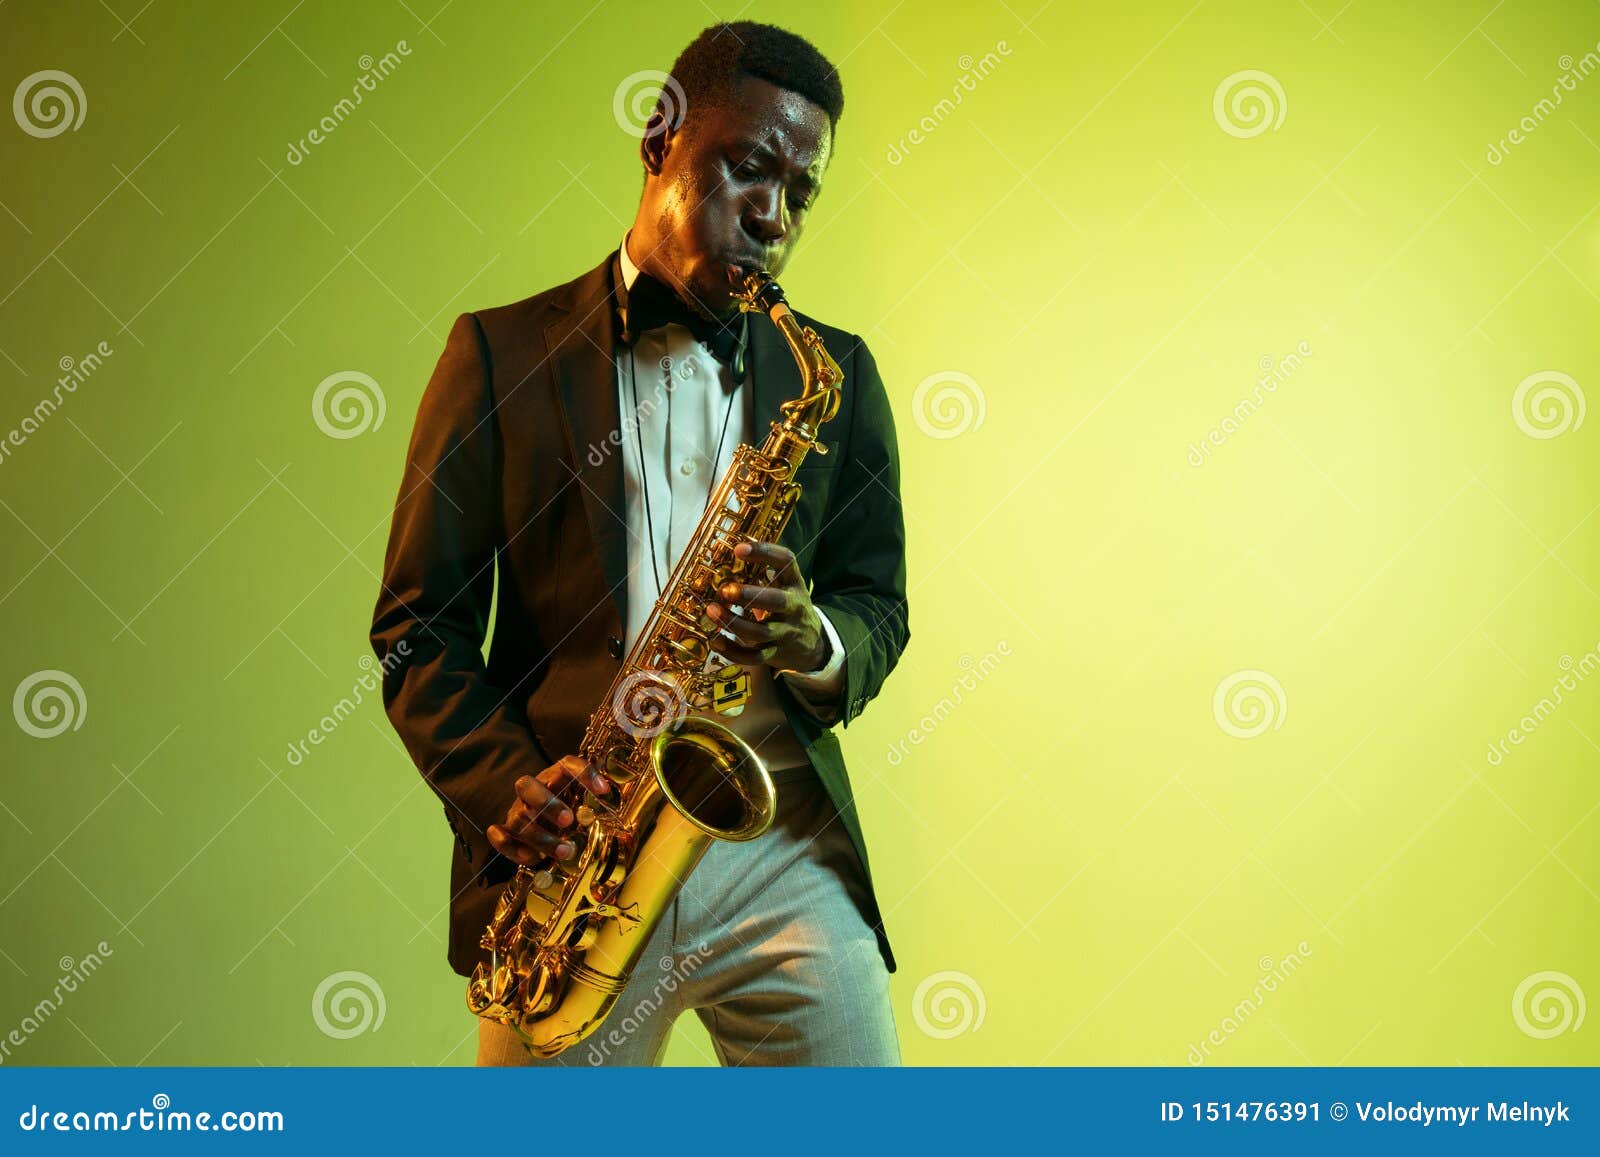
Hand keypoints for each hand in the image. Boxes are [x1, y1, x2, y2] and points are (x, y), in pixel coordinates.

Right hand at [486, 755, 610, 865]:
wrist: (541, 825)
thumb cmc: (566, 810)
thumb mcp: (581, 802)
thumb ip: (593, 798)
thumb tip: (613, 795)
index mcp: (555, 777)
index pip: (567, 764)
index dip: (584, 773)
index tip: (603, 790)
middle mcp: (533, 790)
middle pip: (527, 785)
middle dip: (547, 803)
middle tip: (568, 821)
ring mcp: (517, 810)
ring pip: (519, 818)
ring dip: (541, 836)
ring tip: (566, 851)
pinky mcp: (506, 831)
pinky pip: (498, 835)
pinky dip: (510, 845)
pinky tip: (528, 857)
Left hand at [705, 541, 829, 672]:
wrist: (813, 643)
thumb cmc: (789, 606)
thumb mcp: (785, 585)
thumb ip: (763, 572)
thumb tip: (724, 554)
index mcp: (795, 583)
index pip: (786, 561)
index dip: (764, 552)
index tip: (738, 548)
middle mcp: (794, 607)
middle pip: (776, 602)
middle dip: (749, 596)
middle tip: (725, 590)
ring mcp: (786, 632)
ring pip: (761, 632)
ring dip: (734, 623)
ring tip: (712, 611)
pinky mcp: (776, 653)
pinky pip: (754, 657)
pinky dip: (733, 652)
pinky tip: (716, 641)